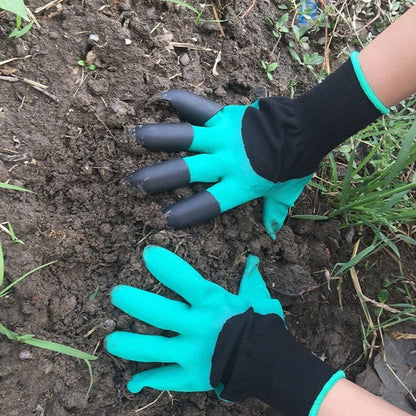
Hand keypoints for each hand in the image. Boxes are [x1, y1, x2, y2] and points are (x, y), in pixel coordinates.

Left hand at [105, 245, 343, 415]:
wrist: (271, 364)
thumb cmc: (263, 325)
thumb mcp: (256, 299)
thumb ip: (249, 280)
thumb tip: (253, 261)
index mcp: (214, 303)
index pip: (187, 281)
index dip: (167, 267)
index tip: (148, 254)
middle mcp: (199, 327)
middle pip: (160, 313)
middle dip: (136, 302)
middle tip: (117, 294)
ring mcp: (192, 354)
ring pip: (154, 348)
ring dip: (130, 344)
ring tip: (111, 339)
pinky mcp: (191, 377)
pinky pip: (166, 379)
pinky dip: (148, 380)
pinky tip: (133, 383)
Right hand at [127, 90, 312, 238]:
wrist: (306, 128)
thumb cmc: (295, 164)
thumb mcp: (285, 192)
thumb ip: (274, 212)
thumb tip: (272, 233)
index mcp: (240, 186)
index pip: (208, 204)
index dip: (185, 213)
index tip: (164, 219)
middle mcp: (225, 162)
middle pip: (186, 172)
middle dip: (157, 179)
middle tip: (133, 183)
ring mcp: (222, 137)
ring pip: (184, 138)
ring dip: (158, 138)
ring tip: (134, 138)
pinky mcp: (224, 117)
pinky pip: (199, 108)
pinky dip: (181, 102)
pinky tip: (161, 97)